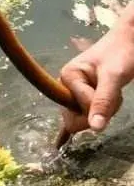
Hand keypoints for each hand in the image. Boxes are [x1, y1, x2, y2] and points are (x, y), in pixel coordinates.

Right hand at [60, 16, 133, 133]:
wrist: (130, 41)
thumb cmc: (122, 53)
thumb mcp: (114, 76)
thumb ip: (103, 101)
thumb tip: (95, 128)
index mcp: (67, 77)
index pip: (77, 109)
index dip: (96, 105)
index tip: (109, 88)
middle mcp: (65, 86)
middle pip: (75, 118)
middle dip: (98, 111)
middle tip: (112, 93)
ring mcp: (73, 93)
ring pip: (84, 119)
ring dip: (103, 111)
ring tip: (112, 92)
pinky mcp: (81, 98)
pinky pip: (72, 118)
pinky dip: (68, 132)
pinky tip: (59, 145)